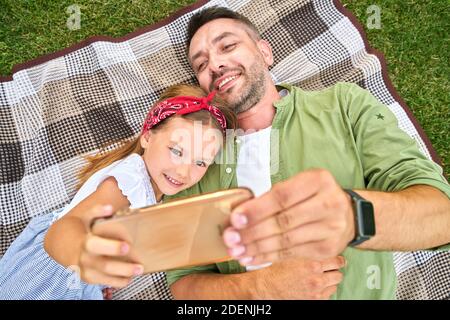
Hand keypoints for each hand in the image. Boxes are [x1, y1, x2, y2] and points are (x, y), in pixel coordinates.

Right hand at [77, 205, 143, 287]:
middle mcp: (85, 259)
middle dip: (123, 268)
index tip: (127, 246)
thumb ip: (97, 211)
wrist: (61, 245)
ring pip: (106, 277)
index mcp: (85, 242)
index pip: (96, 246)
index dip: (112, 247)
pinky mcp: (89, 278)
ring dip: (124, 276)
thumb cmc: (80, 230)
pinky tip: (129, 278)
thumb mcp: (86, 217)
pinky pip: (104, 283)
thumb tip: (109, 208)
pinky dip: (118, 282)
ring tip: (139, 271)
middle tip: (139, 266)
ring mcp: (86, 271)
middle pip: (105, 266)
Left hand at [224, 169, 354, 265]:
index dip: (257, 209)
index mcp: (318, 180)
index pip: (282, 196)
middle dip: (252, 231)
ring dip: (257, 247)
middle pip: (283, 220)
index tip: (236, 219)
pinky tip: (252, 257)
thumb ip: (273, 196)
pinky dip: (268, 257)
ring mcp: (331, 228)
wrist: (349, 216)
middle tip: (231, 238)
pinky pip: (292, 253)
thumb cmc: (314, 197)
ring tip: (237, 250)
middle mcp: (329, 202)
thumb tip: (240, 215)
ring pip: (286, 240)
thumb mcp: (299, 185)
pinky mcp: (328, 248)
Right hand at [251, 256, 345, 298]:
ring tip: (320, 277)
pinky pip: (328, 295)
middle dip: (334, 271)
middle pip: (338, 275)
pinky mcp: (314, 301)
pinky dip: (324, 290)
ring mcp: (317, 292)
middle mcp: (317, 279)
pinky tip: (316, 285)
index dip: (339, 259)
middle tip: (329, 268)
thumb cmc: (278, 268)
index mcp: (313, 265)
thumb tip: (323, 245)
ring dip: (329, 281)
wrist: (268, 285)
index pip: (337, 261)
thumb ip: (309, 250)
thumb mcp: (293, 253)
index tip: (338, 258)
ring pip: (334, 286)